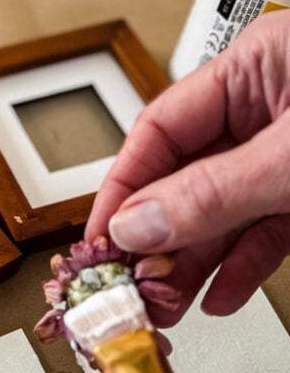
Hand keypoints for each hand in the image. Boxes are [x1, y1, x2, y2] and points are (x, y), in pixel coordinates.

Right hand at [86, 10, 289, 324]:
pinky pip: (268, 228)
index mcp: (255, 68)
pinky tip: (222, 296)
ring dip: (194, 263)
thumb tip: (136, 226)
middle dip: (158, 239)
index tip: (103, 241)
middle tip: (132, 287)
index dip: (124, 188)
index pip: (160, 130)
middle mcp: (268, 108)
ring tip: (168, 304)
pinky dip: (244, 264)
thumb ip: (215, 192)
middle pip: (187, 178)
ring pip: (225, 211)